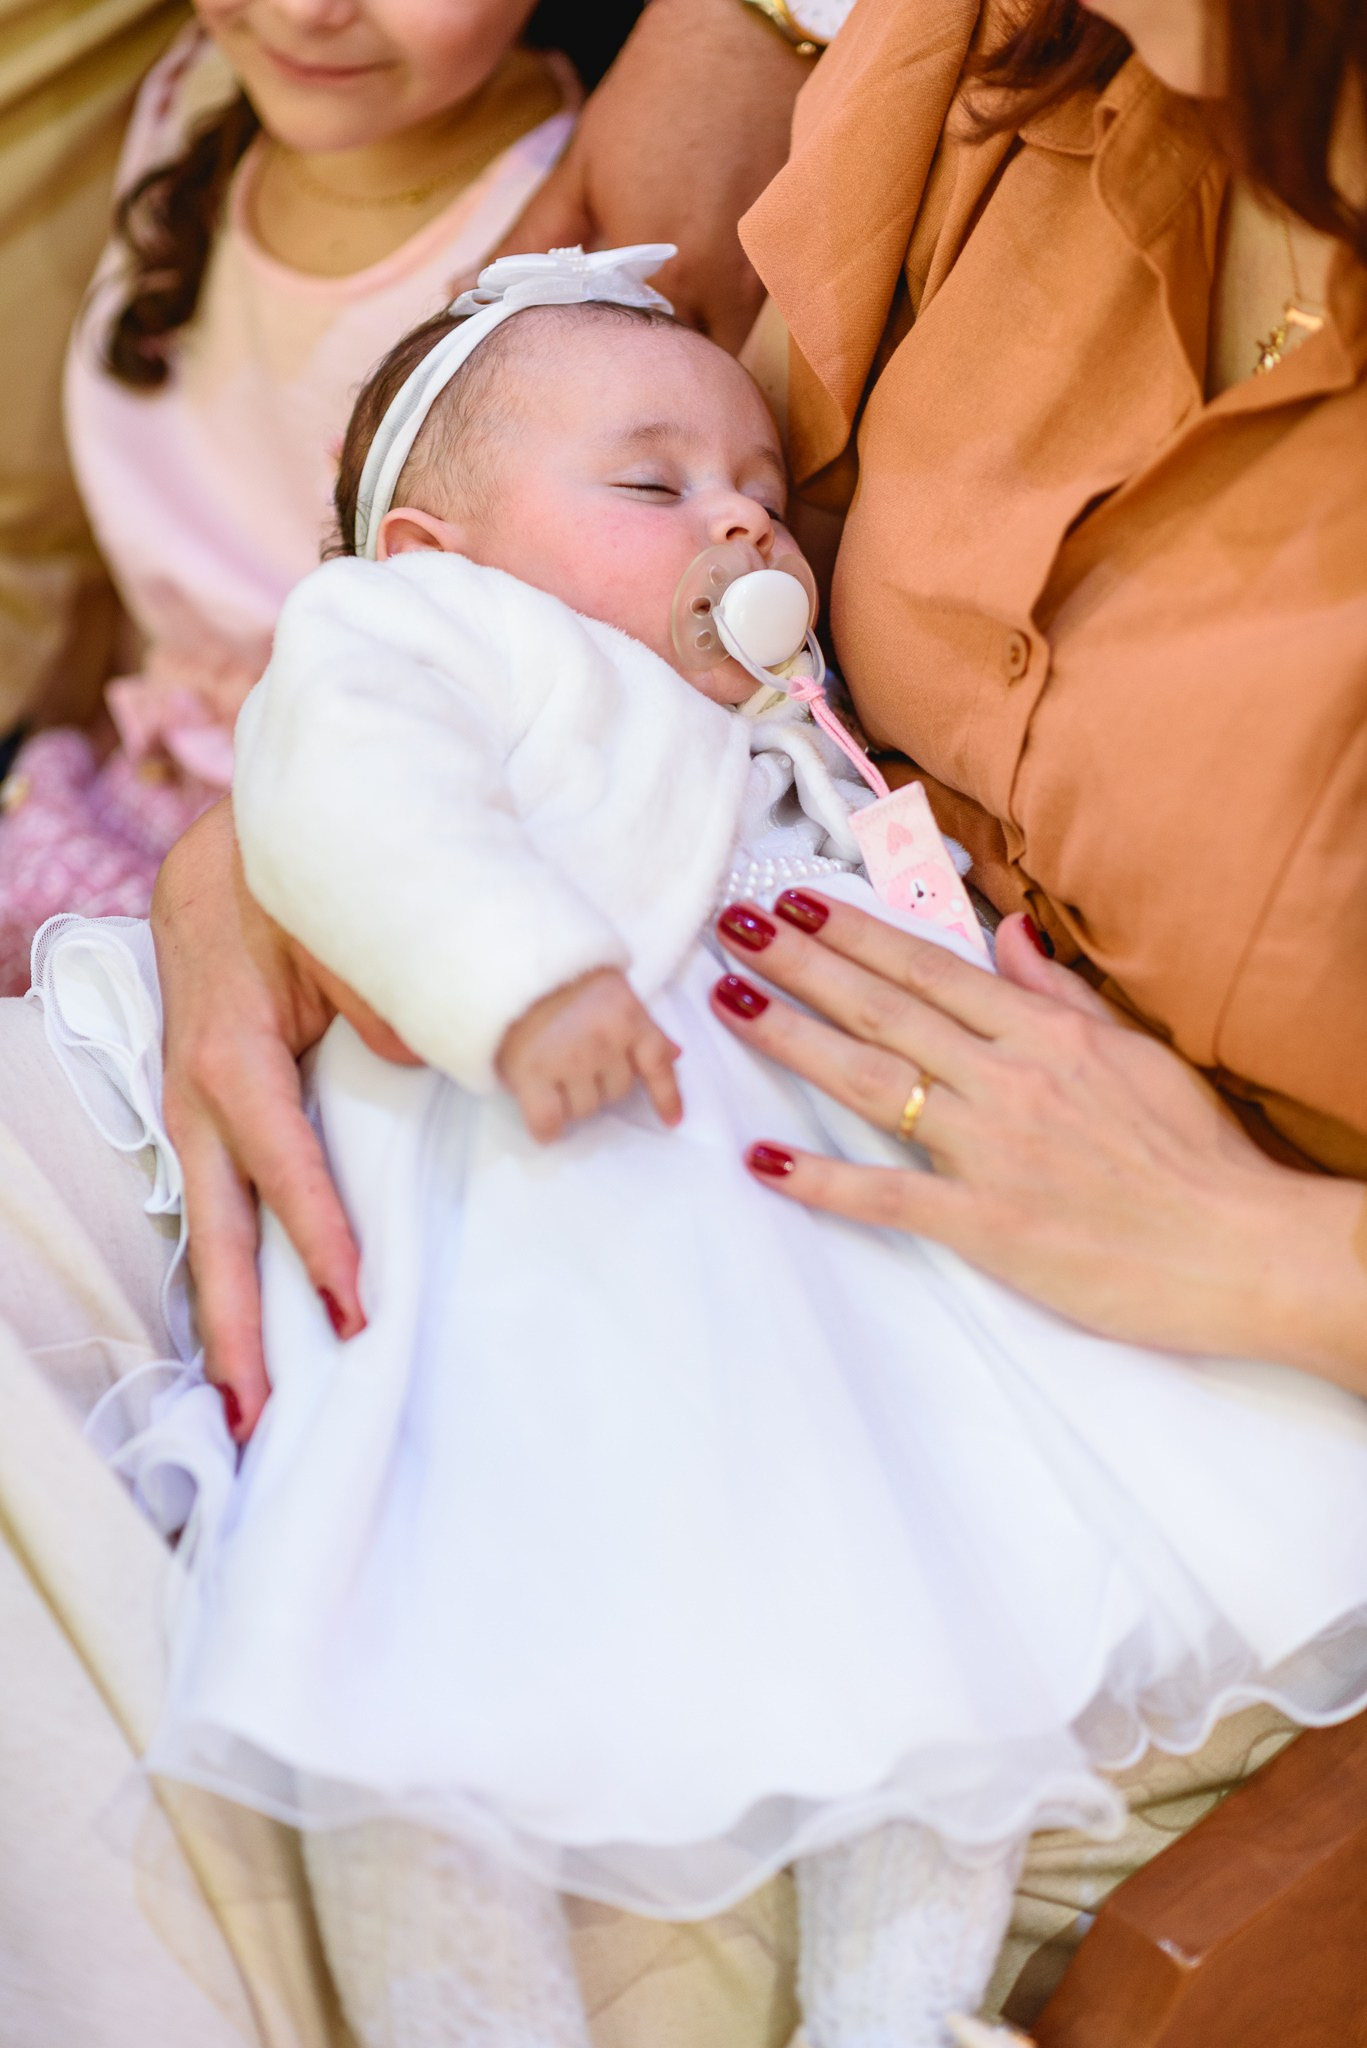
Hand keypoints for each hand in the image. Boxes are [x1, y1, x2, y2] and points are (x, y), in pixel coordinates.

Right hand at [152, 801, 419, 1441]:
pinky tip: (251, 1328)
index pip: (282, 1170)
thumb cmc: (284, 891)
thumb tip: (416, 1062)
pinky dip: (234, 1268)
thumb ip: (381, 995)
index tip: (354, 1314)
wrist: (219, 861)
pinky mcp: (208, 1116)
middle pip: (220, 1233)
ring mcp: (194, 1113)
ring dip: (228, 1319)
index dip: (319, 1243)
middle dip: (238, 1330)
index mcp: (233, 1058)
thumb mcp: (337, 926)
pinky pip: (220, 1205)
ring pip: (212, 1231)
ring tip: (247, 1407)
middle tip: (259, 1420)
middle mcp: (200, 1099)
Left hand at [481, 0, 811, 349]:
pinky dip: (722, 320)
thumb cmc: (654, 97)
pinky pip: (751, 321)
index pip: (624, 363)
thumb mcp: (579, 170)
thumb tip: (459, 292)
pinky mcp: (785, 264)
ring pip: (719, 352)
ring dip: (687, 350)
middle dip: (648, 368)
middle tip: (617, 350)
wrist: (744, 41)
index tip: (580, 361)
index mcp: (655, 275)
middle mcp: (715, 290)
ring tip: (657, 322)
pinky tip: (699, 289)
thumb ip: (525, 244)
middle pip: (677, 369)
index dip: (602, 368)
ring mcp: (759, 279)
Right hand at [496, 967, 681, 1141]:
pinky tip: (545, 1127)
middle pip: (617, 1092)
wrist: (507, 961)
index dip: (667, 1097)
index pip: (658, 1065)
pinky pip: (548, 1120)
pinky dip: (547, 1129)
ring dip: (572, 1102)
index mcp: (628, 1017)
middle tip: (576, 1063)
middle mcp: (604, 1040)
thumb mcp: (613, 992)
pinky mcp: (532, 1073)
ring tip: (552, 1075)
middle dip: (601, 1084)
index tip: (672, 1120)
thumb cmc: (560, 977)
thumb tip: (674, 1054)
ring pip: (584, 1109)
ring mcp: (568, 1058)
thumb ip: (643, 1025)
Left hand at [710, 892, 1366, 1386]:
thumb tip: (1007, 932)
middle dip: (799, 963)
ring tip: (729, 1002)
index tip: (794, 903)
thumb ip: (1059, 993)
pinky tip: (764, 1157)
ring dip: (792, 1037)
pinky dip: (822, 1179)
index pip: (928, 967)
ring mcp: (992, 1149)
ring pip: (871, 1079)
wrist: (1242, 1248)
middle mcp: (1008, 1077)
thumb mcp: (1136, 1052)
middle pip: (883, 1007)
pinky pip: (889, 1194)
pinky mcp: (987, 1222)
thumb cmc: (1197, 1157)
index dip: (852, 933)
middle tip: (731, 928)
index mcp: (1043, 1033)